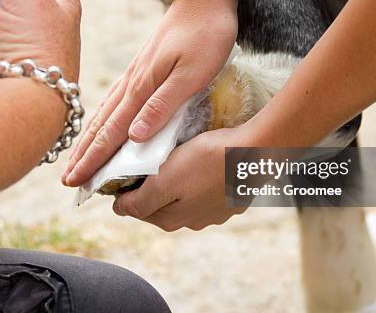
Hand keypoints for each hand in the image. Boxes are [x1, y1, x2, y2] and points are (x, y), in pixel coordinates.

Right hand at [65, 0, 237, 185]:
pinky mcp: (141, 66)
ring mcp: (134, 73)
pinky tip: (98, 121)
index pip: (111, 132)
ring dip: (88, 138)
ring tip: (75, 157)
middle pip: (101, 125)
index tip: (75, 181)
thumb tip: (134, 136)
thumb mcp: (192, 73)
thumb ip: (163, 104)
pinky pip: (114, 98)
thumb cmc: (205, 35)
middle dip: (83, 154)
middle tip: (67, 180)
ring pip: (104, 112)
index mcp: (142, 87)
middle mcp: (132, 82)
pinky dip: (101, 116)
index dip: (93, 159)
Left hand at [111, 127, 248, 230]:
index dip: (126, 190)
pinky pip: (206, 191)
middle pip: (160, 205)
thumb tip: (119, 211)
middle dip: (150, 188)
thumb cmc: (208, 161)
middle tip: (146, 163)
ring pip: (184, 198)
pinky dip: (199, 180)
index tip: (125, 169)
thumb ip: (141, 200)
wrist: (256, 152)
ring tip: (174, 161)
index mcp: (172, 220)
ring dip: (176, 184)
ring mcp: (215, 213)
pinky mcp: (232, 199)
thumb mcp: (165, 180)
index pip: (136, 209)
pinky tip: (202, 164)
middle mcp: (193, 222)